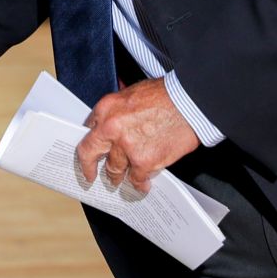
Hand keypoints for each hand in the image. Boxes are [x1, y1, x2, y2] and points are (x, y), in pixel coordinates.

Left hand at [74, 78, 199, 192]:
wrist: (189, 103)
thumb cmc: (165, 95)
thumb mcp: (131, 94)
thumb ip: (118, 111)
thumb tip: (112, 122)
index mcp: (106, 108)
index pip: (88, 129)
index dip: (90, 142)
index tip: (90, 150)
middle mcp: (111, 128)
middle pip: (90, 153)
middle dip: (89, 166)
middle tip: (90, 174)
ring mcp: (126, 147)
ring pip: (114, 170)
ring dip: (117, 176)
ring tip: (119, 180)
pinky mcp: (144, 162)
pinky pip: (136, 179)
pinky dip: (140, 183)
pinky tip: (141, 184)